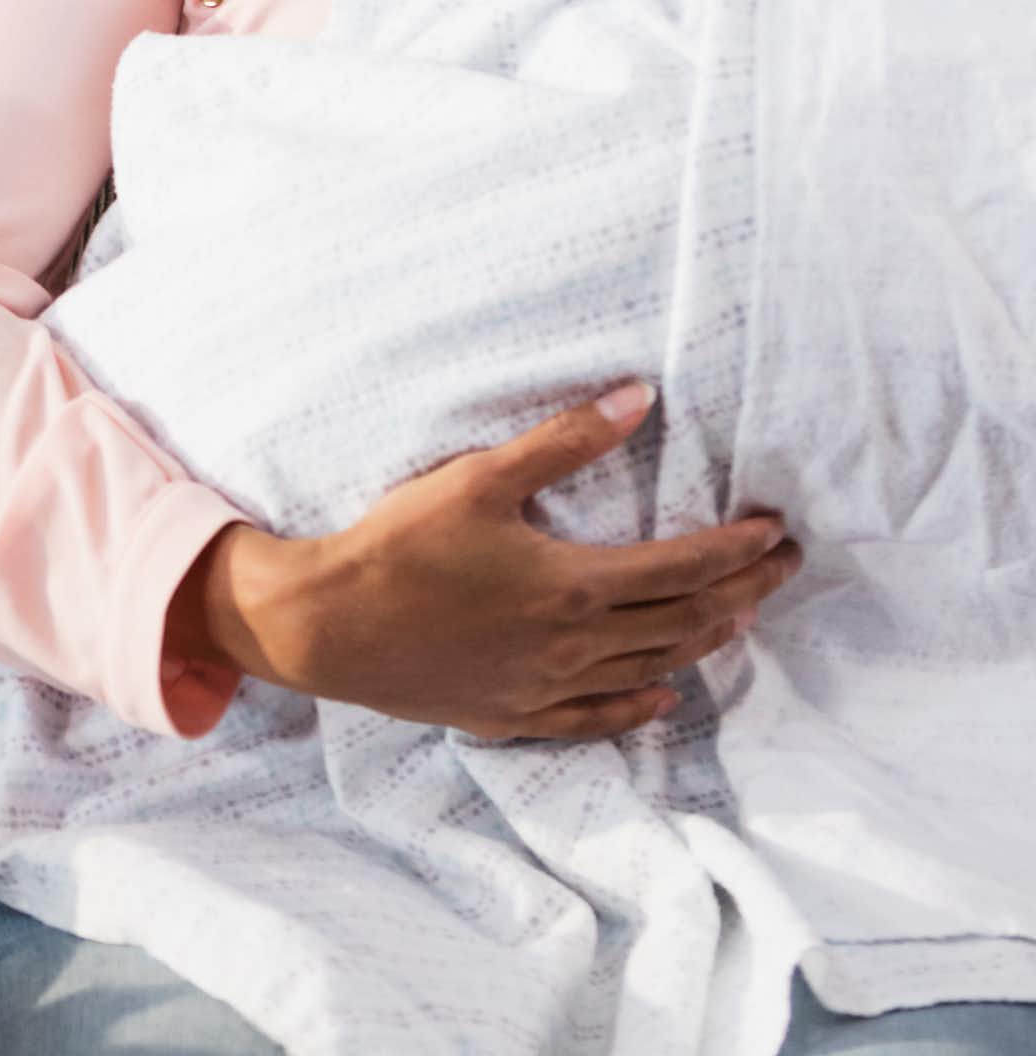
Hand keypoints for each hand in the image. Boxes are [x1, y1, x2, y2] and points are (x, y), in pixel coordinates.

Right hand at [171, 384, 802, 741]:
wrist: (331, 624)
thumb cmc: (401, 544)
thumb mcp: (480, 477)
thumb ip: (565, 441)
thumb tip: (639, 398)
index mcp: (575, 585)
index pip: (683, 567)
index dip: (737, 548)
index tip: (777, 529)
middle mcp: (576, 645)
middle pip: (684, 621)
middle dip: (744, 590)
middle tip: (784, 566)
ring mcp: (548, 688)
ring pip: (651, 669)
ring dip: (705, 641)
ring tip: (739, 615)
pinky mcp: (515, 713)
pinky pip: (597, 718)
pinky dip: (640, 706)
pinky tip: (661, 696)